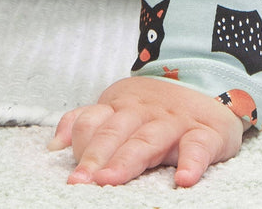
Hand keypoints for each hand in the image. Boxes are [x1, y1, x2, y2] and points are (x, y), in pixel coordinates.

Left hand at [49, 76, 244, 186]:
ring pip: (149, 139)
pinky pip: (199, 146)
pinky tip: (184, 179)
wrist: (208, 80)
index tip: (72, 173)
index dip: (80, 144)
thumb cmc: (157, 106)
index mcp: (121, 107)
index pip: (93, 121)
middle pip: (116, 133)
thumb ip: (86, 122)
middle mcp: (145, 112)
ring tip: (112, 180)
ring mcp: (175, 122)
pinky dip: (192, 161)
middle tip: (82, 181)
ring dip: (129, 160)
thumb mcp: (119, 107)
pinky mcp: (206, 132)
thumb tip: (53, 145)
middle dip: (96, 156)